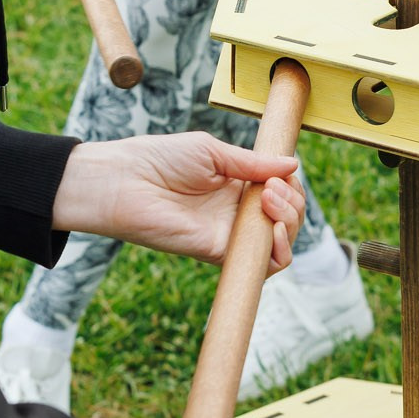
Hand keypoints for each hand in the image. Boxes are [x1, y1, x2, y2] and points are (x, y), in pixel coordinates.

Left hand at [50, 135, 306, 266]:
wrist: (124, 181)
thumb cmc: (161, 159)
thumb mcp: (212, 152)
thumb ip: (253, 163)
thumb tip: (294, 164)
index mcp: (237, 186)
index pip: (282, 193)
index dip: (291, 186)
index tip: (284, 172)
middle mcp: (237, 213)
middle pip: (287, 219)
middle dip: (293, 202)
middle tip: (271, 188)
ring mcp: (230, 235)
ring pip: (281, 243)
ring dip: (290, 223)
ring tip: (270, 201)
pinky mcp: (219, 254)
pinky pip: (261, 265)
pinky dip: (278, 250)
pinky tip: (273, 227)